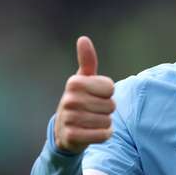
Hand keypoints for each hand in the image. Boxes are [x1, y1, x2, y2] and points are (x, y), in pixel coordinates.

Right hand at [54, 36, 114, 153]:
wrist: (64, 131)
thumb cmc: (80, 100)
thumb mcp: (83, 80)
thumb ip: (87, 60)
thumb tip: (83, 39)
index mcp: (74, 82)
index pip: (110, 88)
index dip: (108, 94)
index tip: (95, 95)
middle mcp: (69, 99)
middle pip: (111, 105)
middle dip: (107, 110)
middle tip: (93, 111)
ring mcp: (69, 118)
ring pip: (107, 121)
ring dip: (105, 123)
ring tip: (92, 121)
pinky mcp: (72, 136)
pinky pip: (103, 135)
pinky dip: (104, 135)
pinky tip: (93, 132)